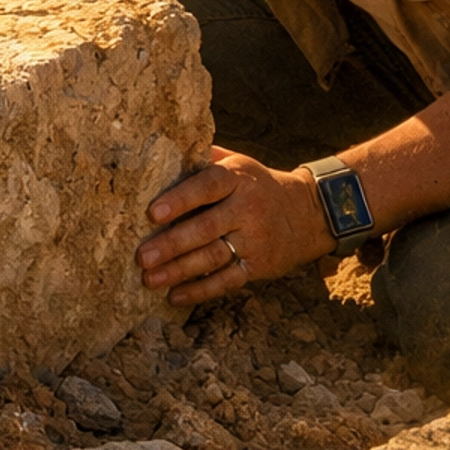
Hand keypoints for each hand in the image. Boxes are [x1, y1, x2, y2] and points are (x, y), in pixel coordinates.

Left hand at [137, 145, 333, 304]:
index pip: (206, 187)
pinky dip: (201, 290)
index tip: (152, 213)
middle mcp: (247, 209)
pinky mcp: (259, 266)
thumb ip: (205, 160)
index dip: (179, 200)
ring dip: (179, 271)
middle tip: (142, 257)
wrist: (308, 212)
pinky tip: (175, 296)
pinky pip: (227, 281)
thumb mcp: (238, 163)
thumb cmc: (257, 184)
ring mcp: (254, 240)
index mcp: (237, 179)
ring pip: (213, 257)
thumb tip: (162, 152)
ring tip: (149, 279)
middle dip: (172, 244)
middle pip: (206, 228)